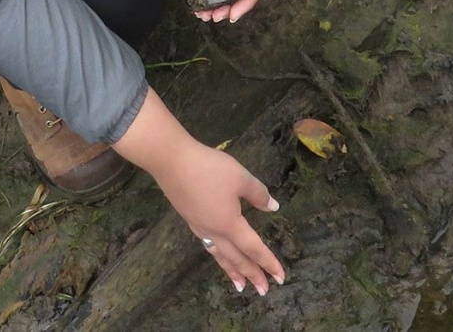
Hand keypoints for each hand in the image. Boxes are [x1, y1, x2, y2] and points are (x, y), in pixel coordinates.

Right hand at [114, 88, 284, 294]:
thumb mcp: (240, 177)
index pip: (253, 248)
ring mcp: (199, 226)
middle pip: (236, 258)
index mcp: (230, 224)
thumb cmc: (209, 168)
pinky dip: (218, 256)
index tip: (281, 278)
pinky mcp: (189, 218)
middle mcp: (214, 231)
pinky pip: (209, 245)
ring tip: (240, 285)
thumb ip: (258, 194)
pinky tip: (217, 252)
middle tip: (264, 291)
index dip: (268, 262)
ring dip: (232, 271)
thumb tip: (273, 208)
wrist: (171, 161)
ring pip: (220, 255)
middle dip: (251, 274)